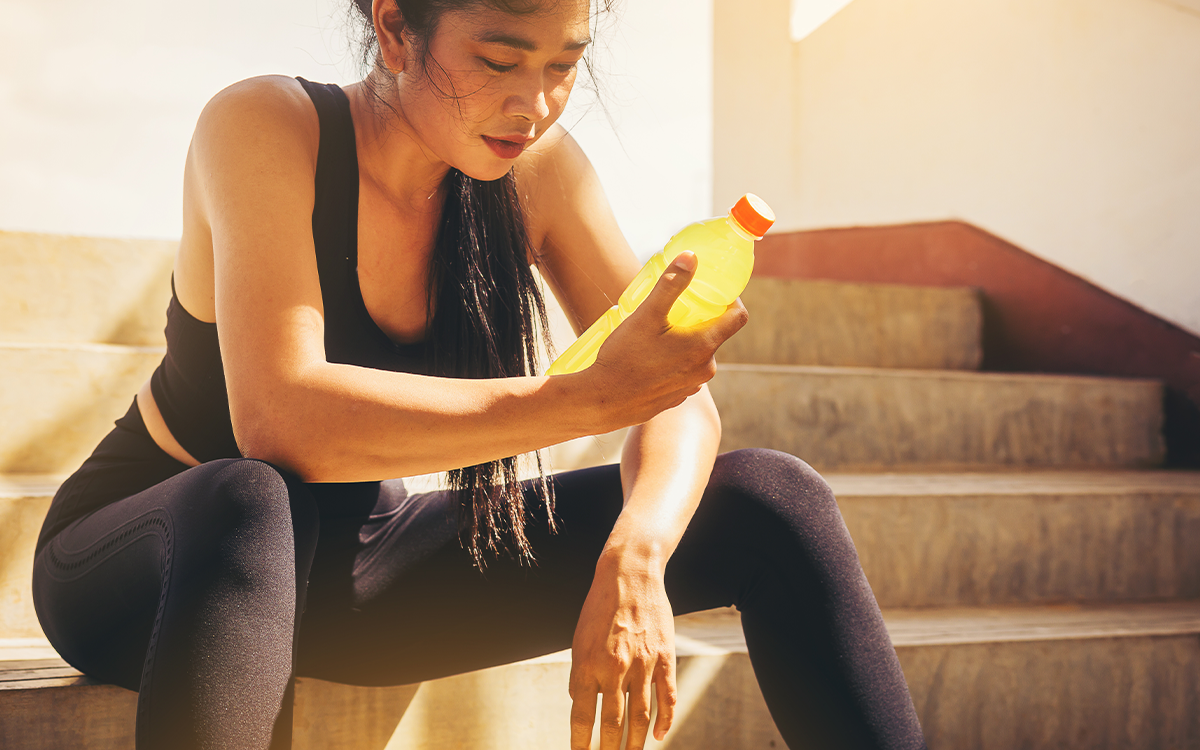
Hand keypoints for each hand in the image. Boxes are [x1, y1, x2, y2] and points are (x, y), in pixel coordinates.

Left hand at [569, 555, 677, 749]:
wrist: (629, 574)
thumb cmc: (600, 606)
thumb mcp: (579, 639)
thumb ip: (581, 672)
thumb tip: (579, 702)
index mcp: (587, 663)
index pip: (581, 716)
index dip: (580, 742)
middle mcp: (614, 668)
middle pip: (611, 723)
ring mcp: (642, 664)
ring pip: (639, 717)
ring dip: (634, 744)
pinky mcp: (664, 658)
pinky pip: (667, 697)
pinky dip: (664, 721)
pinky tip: (658, 737)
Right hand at [585, 251, 748, 429]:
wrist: (601, 402)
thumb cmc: (624, 358)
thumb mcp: (646, 315)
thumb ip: (671, 284)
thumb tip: (691, 257)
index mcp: (703, 347)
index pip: (737, 318)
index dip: (731, 300)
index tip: (714, 291)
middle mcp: (704, 370)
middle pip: (714, 335)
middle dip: (699, 320)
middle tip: (674, 310)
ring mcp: (691, 387)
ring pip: (697, 355)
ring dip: (684, 342)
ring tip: (657, 334)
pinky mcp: (676, 398)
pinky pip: (683, 373)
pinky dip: (673, 362)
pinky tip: (649, 359)